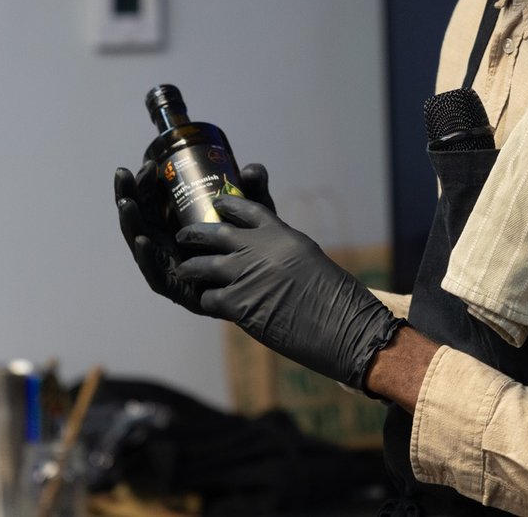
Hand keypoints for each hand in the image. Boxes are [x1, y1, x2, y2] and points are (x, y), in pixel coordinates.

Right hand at [113, 162, 276, 314]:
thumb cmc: (255, 246)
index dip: (146, 182)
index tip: (151, 164)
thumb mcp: (254, 213)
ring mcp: (171, 266)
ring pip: (141, 242)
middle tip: (124, 175)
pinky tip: (143, 239)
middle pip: (141, 218)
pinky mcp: (177, 290)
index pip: (153, 200)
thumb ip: (254, 190)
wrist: (268, 286)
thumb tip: (250, 169)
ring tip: (127, 202)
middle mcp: (169, 243)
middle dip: (128, 194)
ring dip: (130, 221)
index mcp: (178, 222)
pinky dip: (146, 258)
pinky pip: (155, 276)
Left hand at [174, 196, 401, 389]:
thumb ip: (282, 250)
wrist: (343, 324)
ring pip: (202, 264)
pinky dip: (206, 300)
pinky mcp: (238, 303)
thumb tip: (265, 252)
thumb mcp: (309, 259)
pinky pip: (209, 297)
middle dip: (195, 232)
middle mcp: (259, 248)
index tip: (216, 202)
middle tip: (184, 234)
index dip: (227, 204)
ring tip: (184, 270)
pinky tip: (207, 302)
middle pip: (215, 232)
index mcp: (280, 234)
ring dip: (190, 267)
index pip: (247, 209)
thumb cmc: (336, 297)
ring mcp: (245, 274)